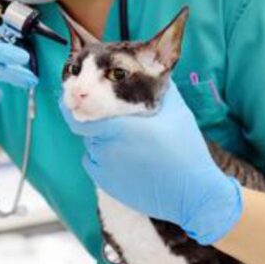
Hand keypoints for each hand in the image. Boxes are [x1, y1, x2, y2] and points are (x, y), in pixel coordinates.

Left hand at [60, 82, 241, 244]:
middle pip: (87, 129)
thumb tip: (150, 69)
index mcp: (117, 128)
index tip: (71, 98)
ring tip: (130, 140)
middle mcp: (105, 148)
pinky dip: (103, 158)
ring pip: (92, 147)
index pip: (77, 117)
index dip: (71, 107)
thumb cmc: (186, 150)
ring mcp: (104, 170)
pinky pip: (95, 165)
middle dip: (96, 121)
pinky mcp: (107, 186)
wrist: (193, 193)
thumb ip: (159, 88)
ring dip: (102, 140)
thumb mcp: (176, 111)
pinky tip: (126, 157)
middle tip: (116, 118)